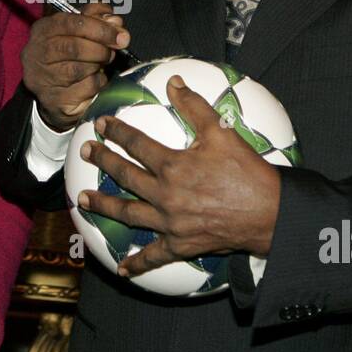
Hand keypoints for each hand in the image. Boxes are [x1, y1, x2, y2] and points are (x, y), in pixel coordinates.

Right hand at [21, 1, 129, 129]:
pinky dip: (98, 82)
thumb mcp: (80, 31)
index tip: (119, 35)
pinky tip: (95, 79)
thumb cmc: (69, 56)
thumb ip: (97, 21)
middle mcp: (37, 53)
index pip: (71, 23)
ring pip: (80, 68)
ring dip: (98, 65)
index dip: (100, 28)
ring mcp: (43, 78)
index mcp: (43, 30)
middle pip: (74, 47)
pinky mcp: (55, 99)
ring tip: (100, 64)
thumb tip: (116, 22)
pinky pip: (86, 87)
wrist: (54, 93)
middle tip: (112, 51)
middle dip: (101, 49)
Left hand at [77, 74, 280, 276]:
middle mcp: (165, 194)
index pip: (135, 144)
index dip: (116, 132)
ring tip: (83, 200)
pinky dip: (137, 264)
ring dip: (103, 206)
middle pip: (125, 175)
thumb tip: (174, 82)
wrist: (268, 212)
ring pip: (128, 213)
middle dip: (103, 161)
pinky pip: (154, 256)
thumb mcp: (222, 132)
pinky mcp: (181, 244)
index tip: (101, 125)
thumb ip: (195, 106)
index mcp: (172, 165)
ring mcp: (170, 222)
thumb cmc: (246, 171)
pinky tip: (122, 269)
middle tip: (86, 152)